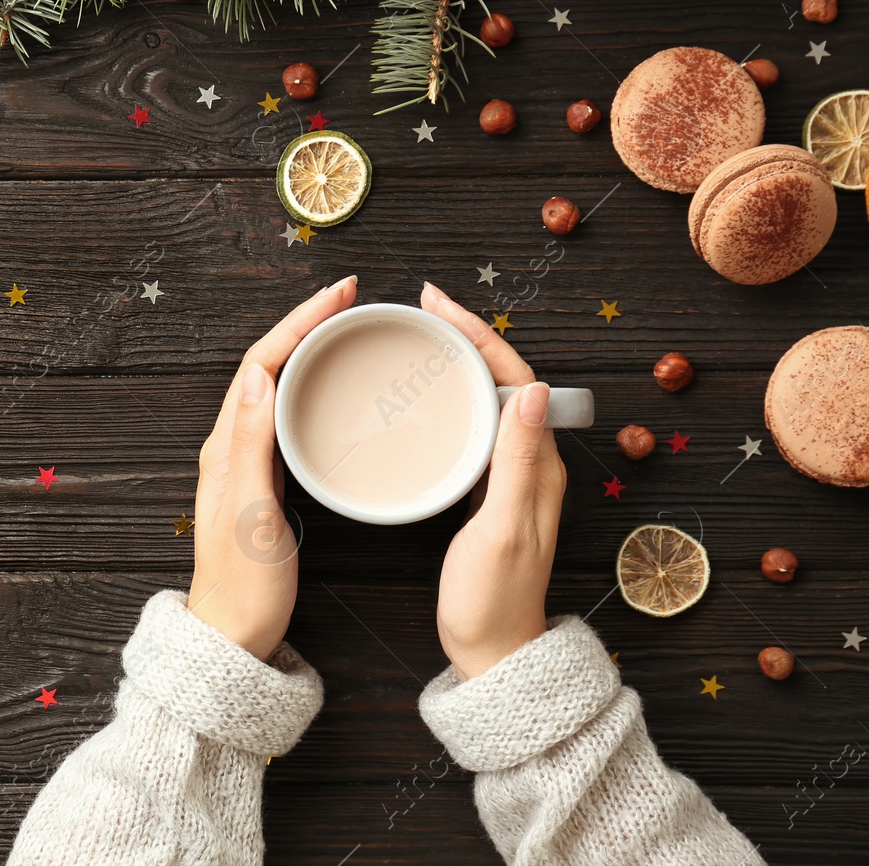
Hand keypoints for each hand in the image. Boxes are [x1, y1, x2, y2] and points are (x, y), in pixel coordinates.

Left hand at [188, 276, 358, 660]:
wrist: (235, 635)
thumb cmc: (244, 585)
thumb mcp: (250, 513)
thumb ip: (252, 446)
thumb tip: (260, 374)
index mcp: (227, 446)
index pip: (261, 362)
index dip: (299, 322)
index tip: (338, 295)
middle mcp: (232, 446)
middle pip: (269, 363)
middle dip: (307, 323)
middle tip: (350, 298)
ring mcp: (247, 462)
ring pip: (279, 385)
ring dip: (309, 349)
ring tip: (346, 326)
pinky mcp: (264, 481)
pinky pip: (287, 415)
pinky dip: (311, 388)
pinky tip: (333, 388)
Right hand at [421, 282, 567, 679]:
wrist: (491, 654)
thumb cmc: (493, 601)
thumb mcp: (502, 530)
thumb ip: (518, 463)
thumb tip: (533, 389)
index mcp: (539, 465)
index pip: (515, 377)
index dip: (477, 334)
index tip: (438, 304)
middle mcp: (531, 463)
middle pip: (501, 378)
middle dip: (464, 334)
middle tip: (421, 306)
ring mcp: (509, 477)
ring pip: (485, 398)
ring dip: (457, 361)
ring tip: (419, 336)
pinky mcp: (486, 492)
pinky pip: (472, 427)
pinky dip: (448, 398)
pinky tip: (425, 398)